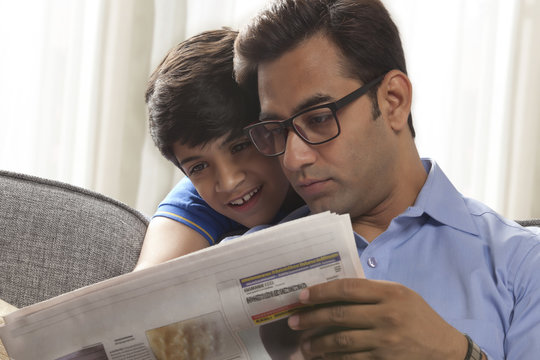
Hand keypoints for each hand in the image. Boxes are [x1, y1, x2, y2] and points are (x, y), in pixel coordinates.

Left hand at [287, 278, 467, 359]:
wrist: (444, 350)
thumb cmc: (419, 317)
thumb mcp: (401, 294)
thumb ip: (372, 291)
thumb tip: (335, 291)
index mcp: (390, 293)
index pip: (347, 289)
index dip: (321, 292)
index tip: (303, 296)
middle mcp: (386, 316)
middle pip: (339, 315)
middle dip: (311, 318)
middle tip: (293, 321)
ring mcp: (385, 341)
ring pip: (341, 342)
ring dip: (317, 344)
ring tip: (303, 345)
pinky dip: (333, 359)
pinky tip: (322, 357)